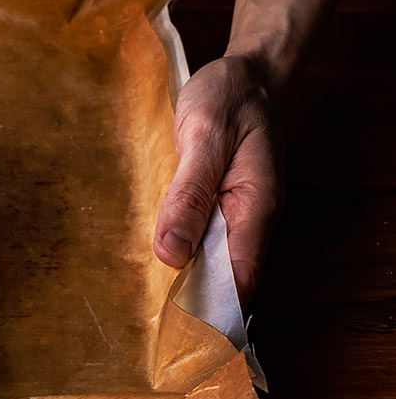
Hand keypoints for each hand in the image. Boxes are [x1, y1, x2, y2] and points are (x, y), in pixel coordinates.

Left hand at [153, 54, 284, 303]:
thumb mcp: (203, 136)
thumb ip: (189, 193)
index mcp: (256, 206)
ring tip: (141, 295)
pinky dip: (183, 246)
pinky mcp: (225, 202)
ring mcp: (241, 211)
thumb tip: (171, 253)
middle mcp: (253, 217)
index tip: (173, 328)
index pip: (239, 278)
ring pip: (213, 259)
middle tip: (145, 318)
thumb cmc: (230, 97)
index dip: (210, 308)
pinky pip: (205, 236)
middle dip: (192, 298)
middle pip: (226, 276)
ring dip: (184, 273)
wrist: (249, 71)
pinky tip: (152, 252)